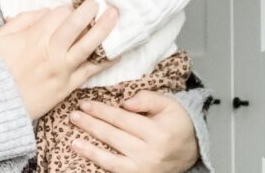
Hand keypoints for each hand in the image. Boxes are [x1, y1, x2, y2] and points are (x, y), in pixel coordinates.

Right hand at [0, 1, 116, 119]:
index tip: (70, 8)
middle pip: (77, 24)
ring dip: (104, 29)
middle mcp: (52, 51)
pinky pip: (90, 71)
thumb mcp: (2, 37)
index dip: (67, 8)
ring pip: (89, 46)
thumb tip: (46, 12)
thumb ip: (24, 20)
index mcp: (35, 36)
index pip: (60, 13)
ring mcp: (62, 69)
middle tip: (99, 3)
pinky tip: (117, 52)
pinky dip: (104, 61)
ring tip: (115, 16)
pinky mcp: (68, 86)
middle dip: (90, 10)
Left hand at [69, 91, 198, 172]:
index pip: (122, 120)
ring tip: (73, 141)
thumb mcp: (168, 104)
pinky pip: (115, 171)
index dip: (101, 111)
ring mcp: (143, 169)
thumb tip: (126, 103)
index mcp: (157, 133)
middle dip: (91, 126)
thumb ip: (148, 99)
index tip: (85, 104)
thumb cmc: (176, 123)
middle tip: (74, 116)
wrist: (191, 150)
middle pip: (113, 137)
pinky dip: (99, 164)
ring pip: (111, 159)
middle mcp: (149, 153)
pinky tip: (86, 156)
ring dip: (89, 149)